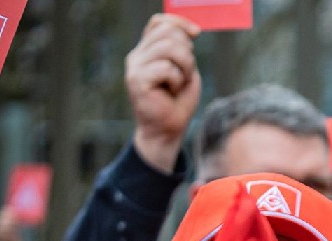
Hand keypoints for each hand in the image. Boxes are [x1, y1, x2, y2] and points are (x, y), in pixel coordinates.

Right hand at [126, 15, 201, 174]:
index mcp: (147, 49)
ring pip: (170, 47)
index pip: (159, 22)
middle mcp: (137, 54)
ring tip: (179, 83)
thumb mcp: (186, 69)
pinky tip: (171, 91)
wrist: (168, 129)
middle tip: (185, 74)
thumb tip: (192, 29)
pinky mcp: (137, 80)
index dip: (179, 23)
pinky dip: (178, 80)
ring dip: (185, 67)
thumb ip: (183, 47)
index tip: (197, 33)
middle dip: (187, 53)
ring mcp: (135, 66)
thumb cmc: (178, 100)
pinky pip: (167, 68)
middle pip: (168, 33)